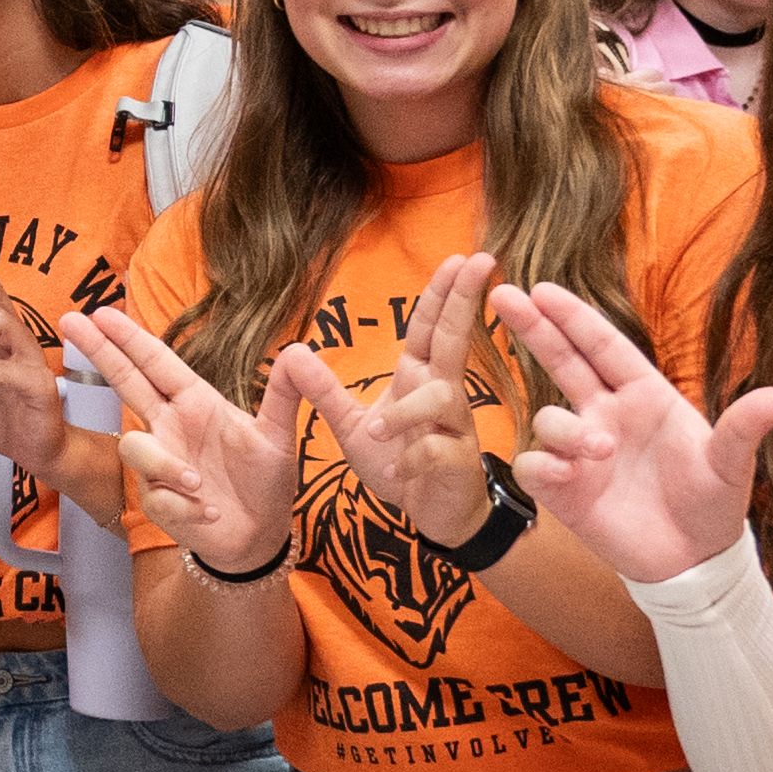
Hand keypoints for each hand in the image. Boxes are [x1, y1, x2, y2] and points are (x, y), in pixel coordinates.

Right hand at [59, 304, 312, 581]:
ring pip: (136, 447)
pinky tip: (210, 514)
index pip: (156, 362)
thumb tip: (301, 350)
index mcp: (196, 403)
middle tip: (70, 319)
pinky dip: (187, 507)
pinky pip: (158, 497)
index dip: (129, 337)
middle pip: (125, 382)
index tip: (101, 311)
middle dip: (99, 352)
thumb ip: (284, 394)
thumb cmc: (265, 480)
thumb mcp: (278, 435)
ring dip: (166, 466)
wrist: (261, 535)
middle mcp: (171, 427)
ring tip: (200, 484)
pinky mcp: (158, 501)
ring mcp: (159, 463)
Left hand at [301, 253, 507, 545]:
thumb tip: (293, 352)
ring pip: (440, 397)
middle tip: (479, 261)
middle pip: (455, 339)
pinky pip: (436, 449)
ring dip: (405, 413)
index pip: (431, 328)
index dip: (444, 293)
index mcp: (420, 378)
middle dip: (464, 301)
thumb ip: (324, 391)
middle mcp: (444, 394)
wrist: (432, 514)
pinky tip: (397, 471)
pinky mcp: (459, 462)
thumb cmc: (400, 461)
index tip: (460, 257)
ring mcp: (455, 427)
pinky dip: (411, 459)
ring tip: (375, 435)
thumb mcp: (352, 425)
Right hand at [484, 281, 772, 582]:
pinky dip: (544, 464)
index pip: (603, 346)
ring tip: (600, 450)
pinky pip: (535, 465)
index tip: (542, 288)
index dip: (573, 317)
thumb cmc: (714, 504)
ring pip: (549, 417)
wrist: (694, 562)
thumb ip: (745, 427)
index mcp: (645, 396)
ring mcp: (581, 452)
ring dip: (564, 427)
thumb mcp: (732, 463)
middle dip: (533, 329)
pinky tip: (566, 473)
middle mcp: (606, 415)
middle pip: (561, 362)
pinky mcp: (565, 490)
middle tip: (503, 296)